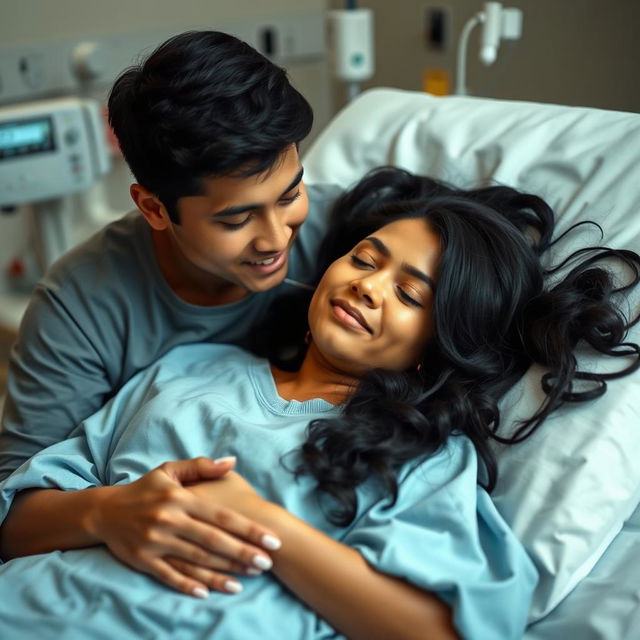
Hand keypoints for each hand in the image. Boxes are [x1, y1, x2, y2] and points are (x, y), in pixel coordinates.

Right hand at [88, 457, 280, 597]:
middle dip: (242, 553)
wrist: (104, 510)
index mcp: (181, 499)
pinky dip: (187, 585)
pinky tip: (207, 592)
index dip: (248, 529)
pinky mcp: (143, 561)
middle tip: (267, 563)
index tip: (271, 539)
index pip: (222, 516)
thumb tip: (232, 461)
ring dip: (222, 572)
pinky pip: (169, 576)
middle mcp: (170, 521)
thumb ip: (202, 466)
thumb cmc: (145, 489)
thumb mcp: (170, 470)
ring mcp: (156, 543)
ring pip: (195, 560)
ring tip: (247, 579)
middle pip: (213, 541)